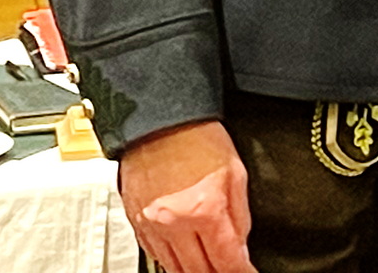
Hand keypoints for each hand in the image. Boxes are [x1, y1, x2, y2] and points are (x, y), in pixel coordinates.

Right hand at [117, 119, 255, 272]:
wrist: (158, 119)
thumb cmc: (197, 136)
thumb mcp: (235, 172)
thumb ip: (240, 216)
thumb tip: (242, 246)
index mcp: (204, 210)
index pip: (227, 261)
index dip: (241, 272)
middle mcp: (175, 223)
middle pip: (199, 271)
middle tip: (229, 269)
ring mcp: (152, 225)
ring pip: (175, 269)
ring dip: (195, 271)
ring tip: (210, 266)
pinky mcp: (136, 222)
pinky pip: (154, 255)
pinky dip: (171, 261)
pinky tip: (184, 256)